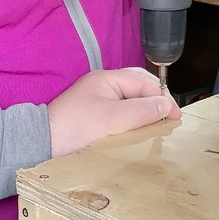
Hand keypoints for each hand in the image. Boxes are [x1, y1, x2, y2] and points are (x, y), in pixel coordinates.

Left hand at [48, 68, 179, 158]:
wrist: (43, 141)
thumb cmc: (75, 126)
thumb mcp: (113, 118)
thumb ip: (142, 111)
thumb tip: (167, 105)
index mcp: (108, 79)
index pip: (145, 83)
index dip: (163, 99)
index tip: (175, 117)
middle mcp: (104, 85)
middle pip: (139, 88)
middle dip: (156, 102)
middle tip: (168, 121)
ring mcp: (98, 99)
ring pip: (131, 101)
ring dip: (145, 112)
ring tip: (156, 127)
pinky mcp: (94, 114)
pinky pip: (121, 112)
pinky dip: (133, 120)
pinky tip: (137, 132)